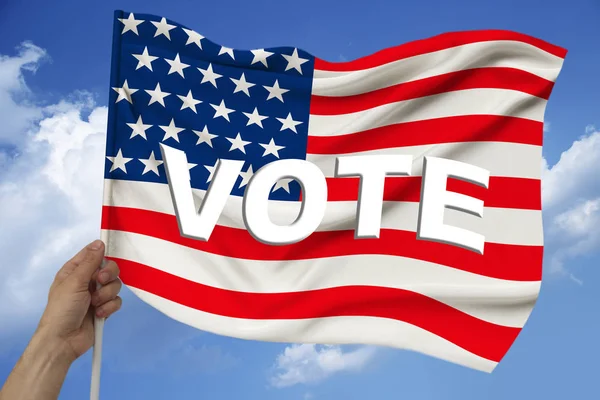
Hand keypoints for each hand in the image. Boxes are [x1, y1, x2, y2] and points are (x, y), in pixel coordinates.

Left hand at [37, 239, 122, 361]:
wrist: (64, 340)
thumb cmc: (62, 309)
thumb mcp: (74, 281)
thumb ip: (90, 262)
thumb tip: (99, 243)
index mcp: (75, 271)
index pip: (93, 254)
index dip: (102, 255)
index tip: (104, 260)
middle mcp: (87, 281)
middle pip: (109, 269)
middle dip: (108, 277)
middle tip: (99, 282)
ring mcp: (96, 295)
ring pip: (115, 285)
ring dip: (107, 295)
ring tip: (95, 304)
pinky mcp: (104, 308)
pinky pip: (117, 301)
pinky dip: (109, 307)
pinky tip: (99, 314)